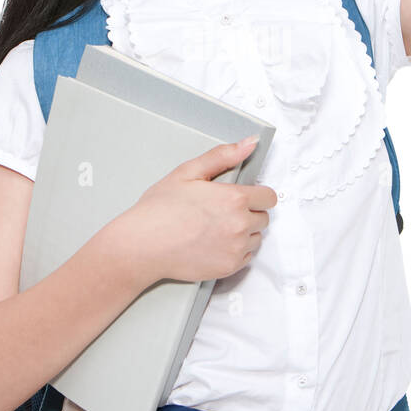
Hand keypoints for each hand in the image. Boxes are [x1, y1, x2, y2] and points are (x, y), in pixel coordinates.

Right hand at [122, 138, 277, 285]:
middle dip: (249, 212)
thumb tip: (250, 143)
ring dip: (244, 232)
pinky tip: (214, 243)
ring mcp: (235, 248)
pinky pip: (246, 257)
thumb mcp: (188, 172)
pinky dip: (235, 250)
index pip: (269, 197)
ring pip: (256, 238)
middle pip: (264, 218)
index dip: (256, 194)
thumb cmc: (160, 209)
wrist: (142, 246)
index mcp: (234, 198)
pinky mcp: (228, 267)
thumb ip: (223, 156)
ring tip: (216, 228)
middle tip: (222, 211)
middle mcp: (240, 224)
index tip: (242, 196)